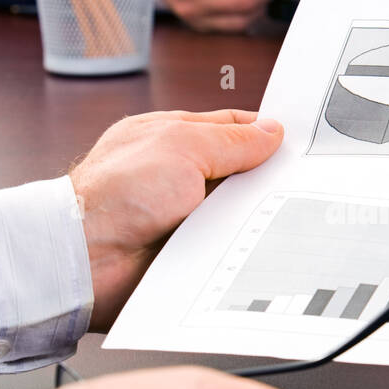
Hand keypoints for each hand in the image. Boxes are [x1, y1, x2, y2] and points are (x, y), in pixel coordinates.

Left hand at [70, 109, 283, 329]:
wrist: (85, 260)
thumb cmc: (115, 195)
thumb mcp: (181, 146)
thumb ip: (231, 139)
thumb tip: (272, 132)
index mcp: (171, 139)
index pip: (229, 128)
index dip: (264, 132)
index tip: (299, 142)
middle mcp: (177, 177)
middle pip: (238, 173)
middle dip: (266, 178)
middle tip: (302, 181)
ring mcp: (182, 216)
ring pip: (238, 213)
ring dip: (255, 217)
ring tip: (285, 215)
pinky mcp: (186, 252)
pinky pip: (226, 248)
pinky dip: (242, 248)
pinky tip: (260, 246)